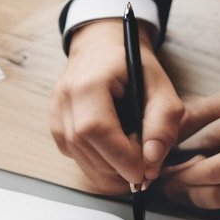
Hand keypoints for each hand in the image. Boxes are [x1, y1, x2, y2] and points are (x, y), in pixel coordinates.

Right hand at [51, 19, 183, 191]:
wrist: (100, 47)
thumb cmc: (130, 63)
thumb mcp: (159, 84)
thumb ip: (164, 121)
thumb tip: (152, 161)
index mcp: (87, 83)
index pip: (96, 130)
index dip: (121, 158)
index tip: (145, 171)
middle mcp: (64, 101)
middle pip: (89, 152)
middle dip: (120, 169)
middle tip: (145, 166)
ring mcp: (56, 118)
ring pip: (84, 163)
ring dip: (113, 171)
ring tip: (133, 158)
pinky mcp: (57, 132)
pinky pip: (79, 161)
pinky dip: (101, 166)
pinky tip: (115, 151)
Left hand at [160, 77, 219, 213]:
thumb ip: (212, 112)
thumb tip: (173, 126)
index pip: (213, 153)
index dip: (182, 164)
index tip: (164, 165)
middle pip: (219, 186)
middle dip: (186, 189)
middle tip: (168, 184)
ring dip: (201, 201)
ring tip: (184, 192)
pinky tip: (213, 199)